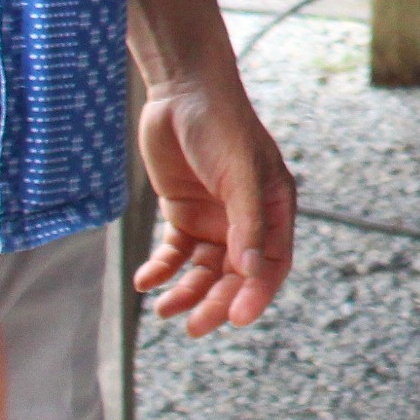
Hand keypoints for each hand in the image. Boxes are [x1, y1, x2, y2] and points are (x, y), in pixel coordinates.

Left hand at [134, 74, 296, 334]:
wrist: (181, 93)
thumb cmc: (221, 126)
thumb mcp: (241, 173)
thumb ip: (247, 224)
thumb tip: (252, 273)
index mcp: (273, 208)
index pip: (270, 263)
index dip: (256, 293)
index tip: (237, 318)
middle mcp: (246, 219)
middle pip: (235, 274)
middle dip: (216, 301)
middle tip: (195, 326)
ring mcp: (214, 218)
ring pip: (203, 270)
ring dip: (186, 292)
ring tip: (164, 309)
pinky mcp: (182, 213)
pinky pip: (174, 253)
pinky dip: (161, 269)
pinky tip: (146, 280)